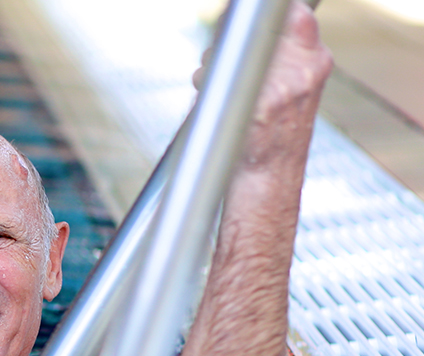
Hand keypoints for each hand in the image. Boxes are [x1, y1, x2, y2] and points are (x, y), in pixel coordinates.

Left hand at [192, 1, 331, 167]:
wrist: (269, 177)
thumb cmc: (273, 134)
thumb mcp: (294, 86)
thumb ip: (283, 54)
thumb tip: (242, 24)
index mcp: (315, 60)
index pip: (295, 14)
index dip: (261, 14)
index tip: (242, 20)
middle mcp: (304, 70)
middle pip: (252, 29)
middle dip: (225, 38)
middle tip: (219, 55)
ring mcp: (282, 88)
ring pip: (227, 51)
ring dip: (211, 62)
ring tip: (217, 86)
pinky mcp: (258, 106)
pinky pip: (214, 77)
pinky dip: (203, 82)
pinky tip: (210, 100)